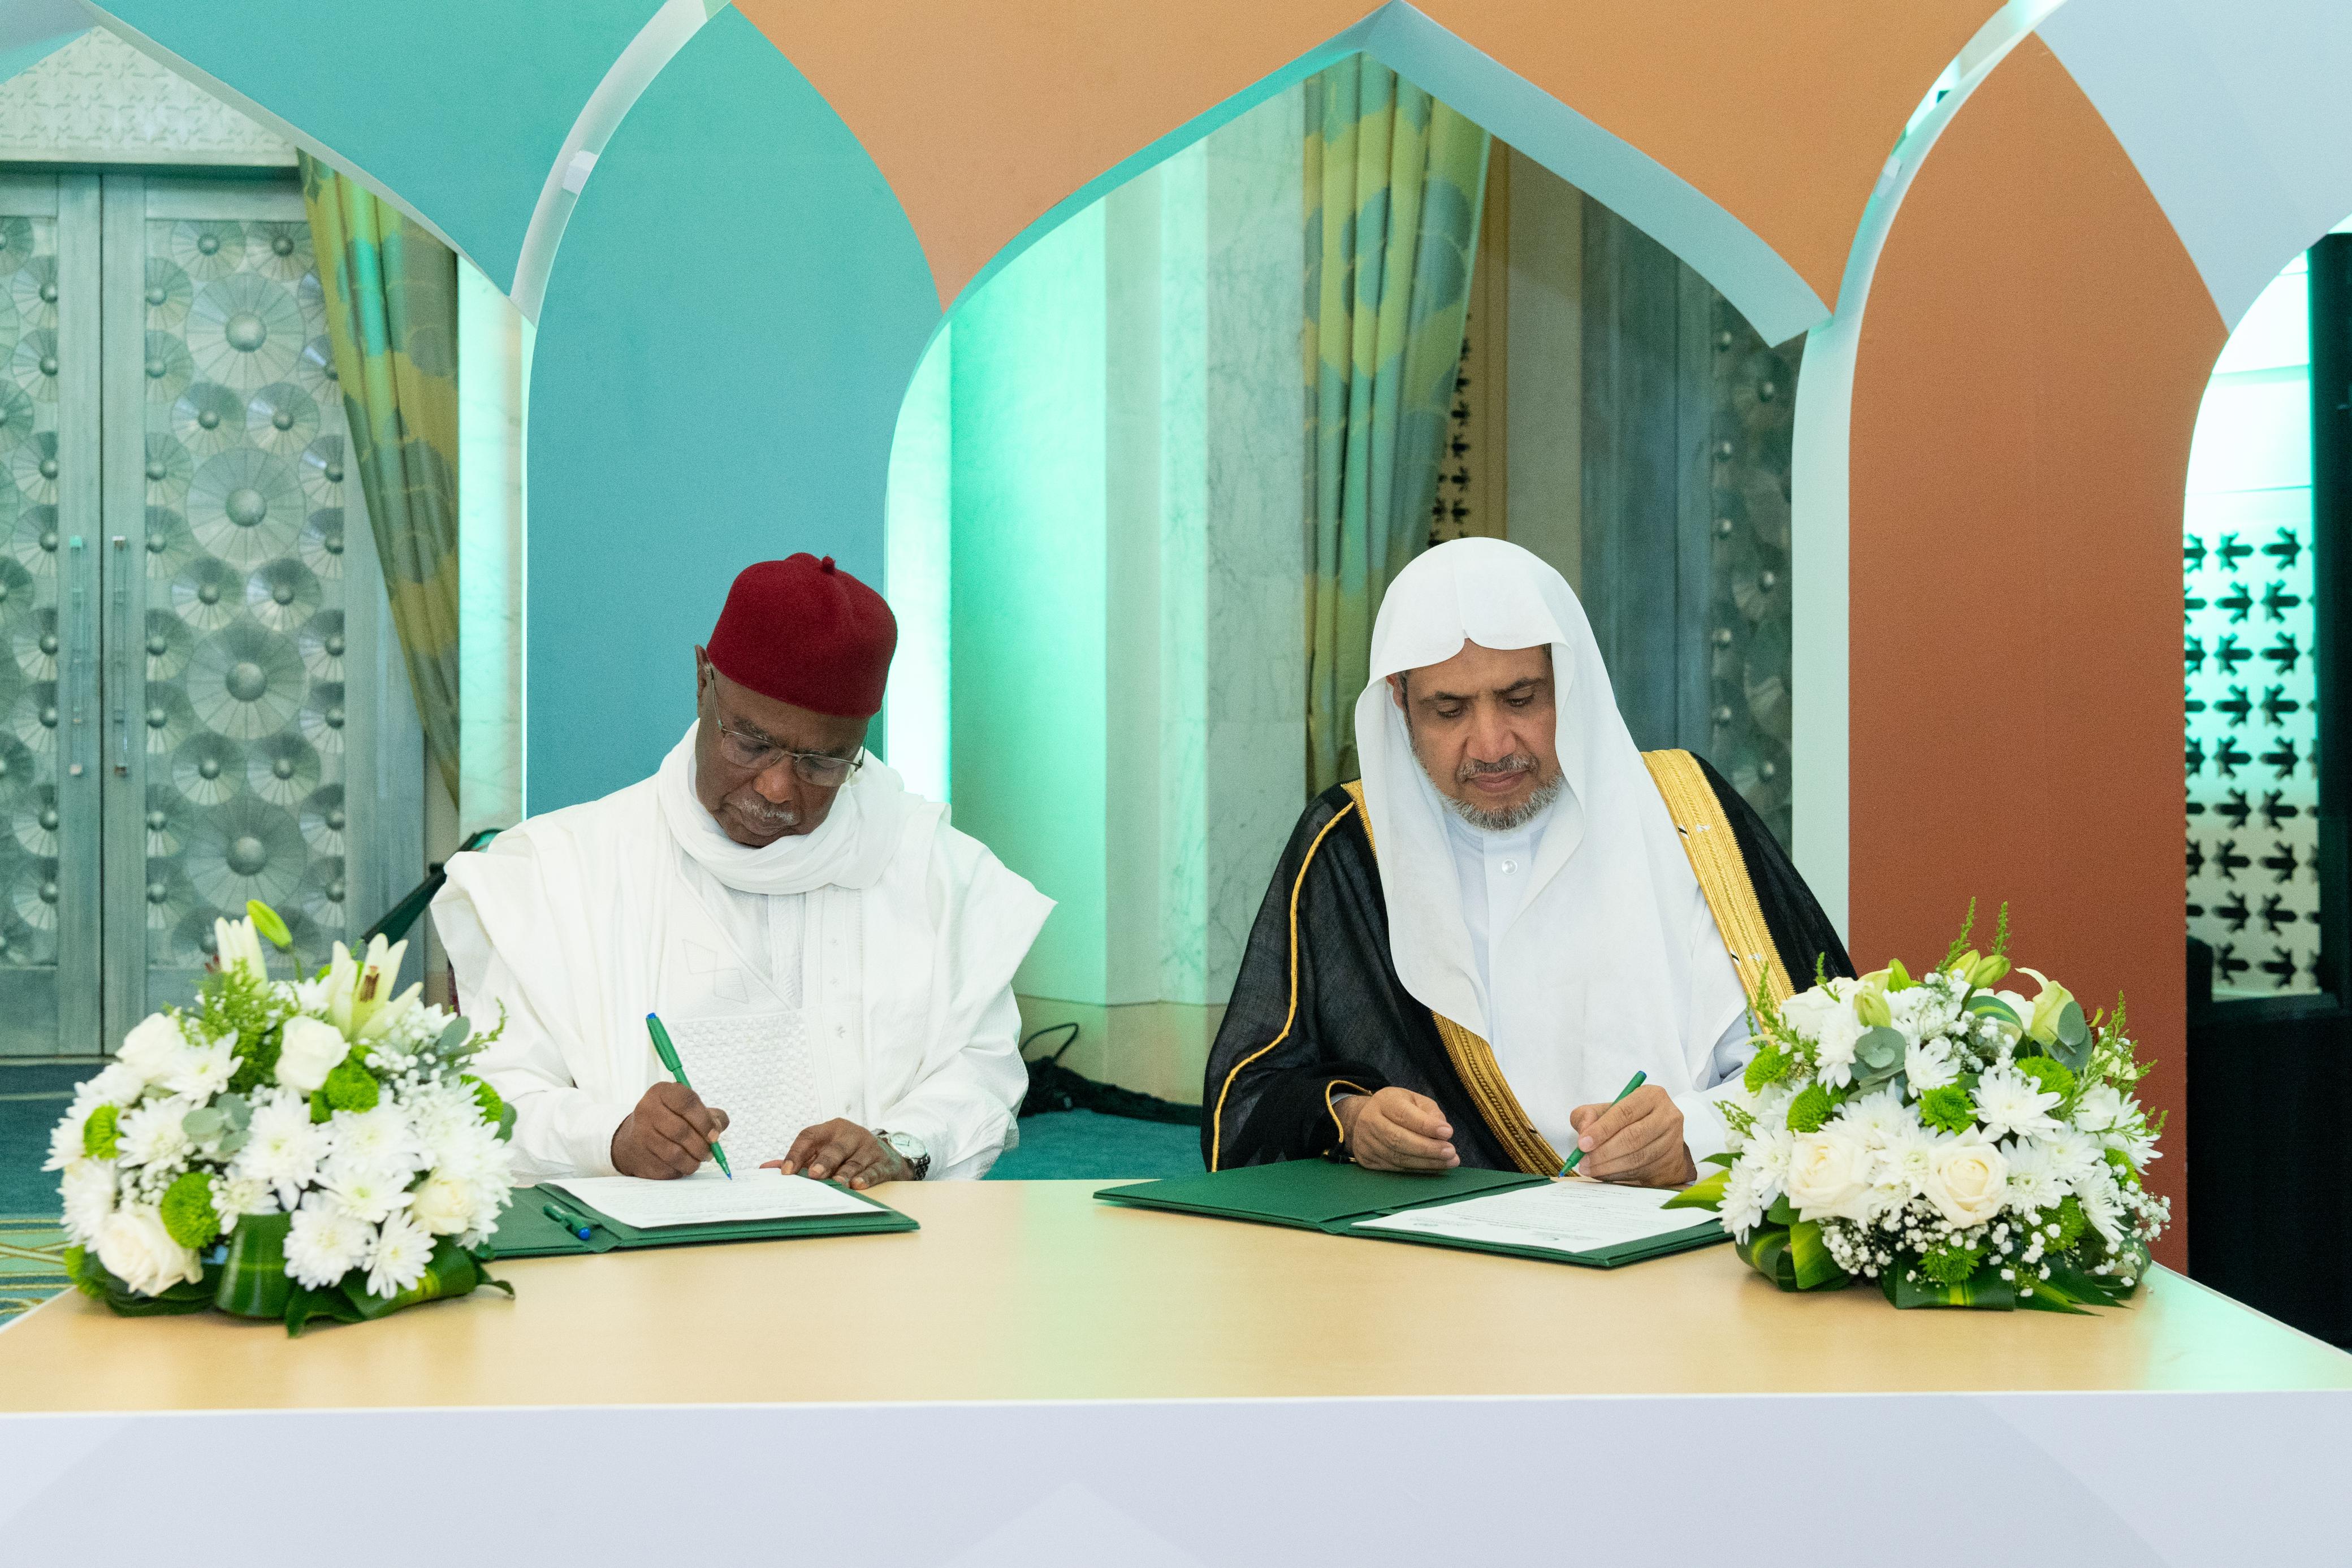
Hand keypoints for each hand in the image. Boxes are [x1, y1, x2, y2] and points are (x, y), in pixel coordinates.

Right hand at [611, 1081, 729, 1178]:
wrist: (635, 1141)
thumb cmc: (670, 1122)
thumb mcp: (689, 1110)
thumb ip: (711, 1115)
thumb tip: (718, 1128)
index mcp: (661, 1092)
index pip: (687, 1102)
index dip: (705, 1120)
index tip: (715, 1134)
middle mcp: (647, 1110)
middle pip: (681, 1130)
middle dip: (702, 1145)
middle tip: (710, 1152)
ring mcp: (640, 1134)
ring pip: (675, 1153)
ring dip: (694, 1160)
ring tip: (699, 1159)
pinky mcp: (639, 1157)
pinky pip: (667, 1168)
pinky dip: (681, 1169)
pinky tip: (683, 1164)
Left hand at [763, 1119, 908, 1188]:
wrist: (885, 1154)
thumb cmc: (845, 1153)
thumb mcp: (822, 1150)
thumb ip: (797, 1160)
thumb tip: (765, 1169)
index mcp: (830, 1129)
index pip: (809, 1136)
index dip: (796, 1153)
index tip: (785, 1172)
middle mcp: (850, 1135)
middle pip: (835, 1148)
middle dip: (824, 1161)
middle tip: (814, 1175)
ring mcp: (868, 1148)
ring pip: (855, 1161)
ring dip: (845, 1172)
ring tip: (838, 1183)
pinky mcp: (883, 1162)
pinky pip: (874, 1170)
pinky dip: (866, 1178)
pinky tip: (857, 1185)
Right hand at [1336, 1087, 1458, 1171]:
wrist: (1362, 1118)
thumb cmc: (1396, 1108)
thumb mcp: (1414, 1100)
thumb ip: (1429, 1112)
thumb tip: (1443, 1132)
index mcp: (1384, 1101)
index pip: (1404, 1115)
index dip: (1426, 1125)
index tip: (1448, 1132)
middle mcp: (1370, 1121)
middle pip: (1398, 1139)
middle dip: (1427, 1148)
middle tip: (1451, 1152)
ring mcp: (1366, 1142)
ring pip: (1397, 1157)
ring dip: (1426, 1162)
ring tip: (1448, 1162)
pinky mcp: (1366, 1159)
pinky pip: (1394, 1168)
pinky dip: (1416, 1169)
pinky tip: (1433, 1167)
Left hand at [1567, 1085, 1694, 1185]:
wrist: (1656, 1138)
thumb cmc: (1627, 1120)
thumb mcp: (1606, 1110)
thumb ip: (1588, 1115)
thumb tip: (1584, 1130)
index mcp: (1651, 1096)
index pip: (1624, 1112)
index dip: (1602, 1129)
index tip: (1582, 1144)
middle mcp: (1667, 1116)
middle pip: (1633, 1137)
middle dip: (1603, 1152)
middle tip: (1583, 1161)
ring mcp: (1673, 1140)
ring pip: (1638, 1158)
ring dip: (1609, 1167)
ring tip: (1589, 1169)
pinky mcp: (1672, 1161)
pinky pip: (1642, 1171)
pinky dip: (1619, 1175)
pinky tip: (1604, 1174)